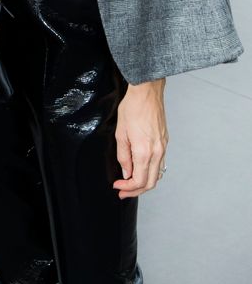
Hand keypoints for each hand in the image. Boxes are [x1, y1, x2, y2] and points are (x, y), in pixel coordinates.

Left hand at [113, 79, 167, 198]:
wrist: (147, 92)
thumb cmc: (132, 108)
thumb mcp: (121, 133)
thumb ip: (123, 156)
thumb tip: (126, 173)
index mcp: (144, 152)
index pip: (138, 181)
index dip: (127, 188)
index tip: (117, 186)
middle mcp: (157, 152)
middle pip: (151, 182)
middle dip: (136, 191)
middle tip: (123, 191)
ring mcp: (163, 147)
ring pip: (157, 174)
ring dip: (145, 182)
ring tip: (131, 183)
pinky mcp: (165, 141)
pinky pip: (161, 163)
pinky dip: (152, 171)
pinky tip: (142, 169)